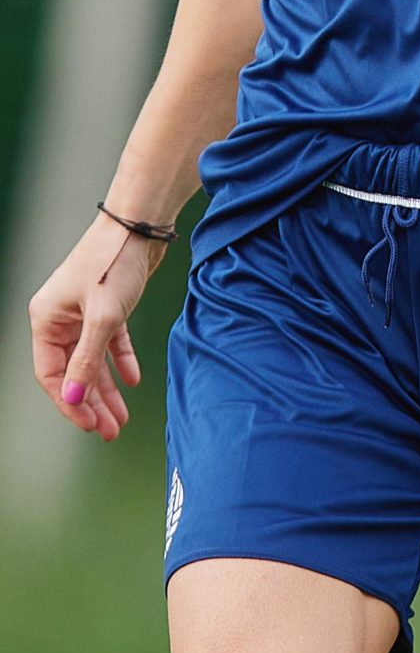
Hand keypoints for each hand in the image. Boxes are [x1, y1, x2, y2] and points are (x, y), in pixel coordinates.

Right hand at [28, 213, 154, 439]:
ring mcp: (84, 311)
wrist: (140, 223)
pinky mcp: (107, 305)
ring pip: (93, 359)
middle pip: (73, 371)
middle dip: (91, 402)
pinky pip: (110, 341)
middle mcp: (61, 317)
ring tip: (121, 416)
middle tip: (109, 430)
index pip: (52, 374)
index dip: (70, 402)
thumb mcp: (102, 318)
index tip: (90, 425)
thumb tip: (74, 399)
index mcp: (46, 319)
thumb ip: (87, 361)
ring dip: (107, 388)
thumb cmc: (114, 262)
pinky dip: (120, 360)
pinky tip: (133, 380)